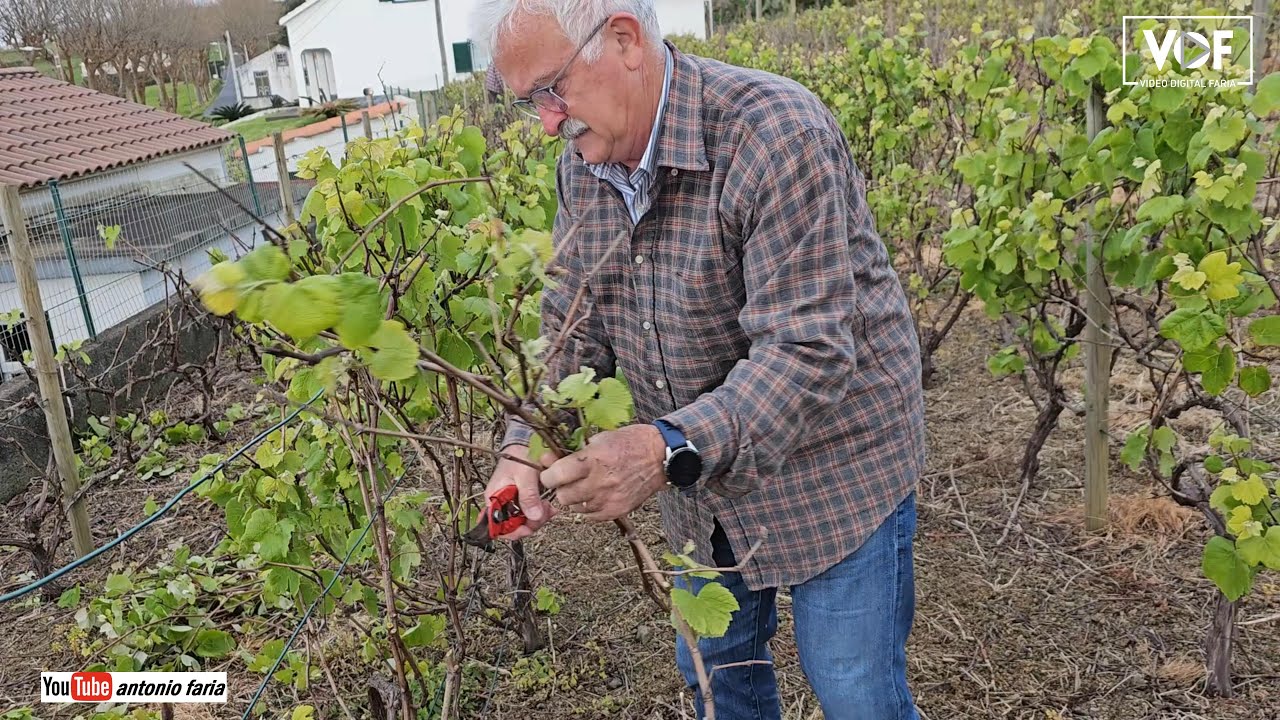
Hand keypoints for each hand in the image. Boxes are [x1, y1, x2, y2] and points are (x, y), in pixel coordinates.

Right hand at [484, 444, 558, 540]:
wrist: (525, 443)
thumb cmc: (519, 455)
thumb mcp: (524, 475)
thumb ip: (528, 496)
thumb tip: (533, 517)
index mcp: (494, 498)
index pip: (496, 526)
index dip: (512, 531)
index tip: (528, 528)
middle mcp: (501, 504)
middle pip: (513, 527)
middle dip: (530, 524)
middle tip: (545, 513)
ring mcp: (512, 503)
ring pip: (524, 522)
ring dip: (538, 518)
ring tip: (549, 507)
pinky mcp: (523, 501)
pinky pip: (531, 514)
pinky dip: (541, 513)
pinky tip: (549, 506)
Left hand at [540, 424, 667, 521]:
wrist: (660, 457)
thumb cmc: (630, 442)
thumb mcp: (600, 438)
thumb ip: (574, 452)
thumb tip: (548, 459)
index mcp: (593, 460)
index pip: (555, 476)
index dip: (548, 475)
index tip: (550, 472)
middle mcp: (599, 482)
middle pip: (562, 496)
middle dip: (561, 488)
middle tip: (568, 480)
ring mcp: (609, 499)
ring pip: (574, 508)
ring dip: (575, 499)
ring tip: (585, 487)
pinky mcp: (617, 511)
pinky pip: (590, 517)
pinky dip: (588, 508)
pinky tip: (595, 496)